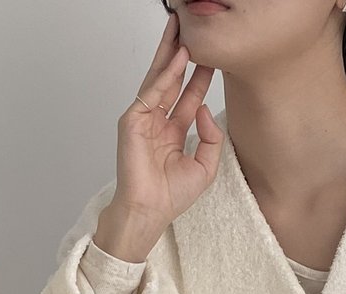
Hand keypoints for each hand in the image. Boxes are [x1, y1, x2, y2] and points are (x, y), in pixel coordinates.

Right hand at [111, 10, 223, 228]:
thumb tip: (205, 108)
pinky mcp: (132, 121)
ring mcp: (143, 120)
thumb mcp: (205, 166)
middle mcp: (158, 122)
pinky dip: (165, 74)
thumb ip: (211, 138)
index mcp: (173, 132)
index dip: (200, 76)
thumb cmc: (171, 196)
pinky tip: (178, 58)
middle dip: (180, 54)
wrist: (150, 211)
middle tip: (191, 29)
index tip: (213, 58)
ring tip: (181, 29)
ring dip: (169, 53)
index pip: (188, 96)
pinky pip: (151, 92)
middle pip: (171, 80)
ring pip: (158, 79)